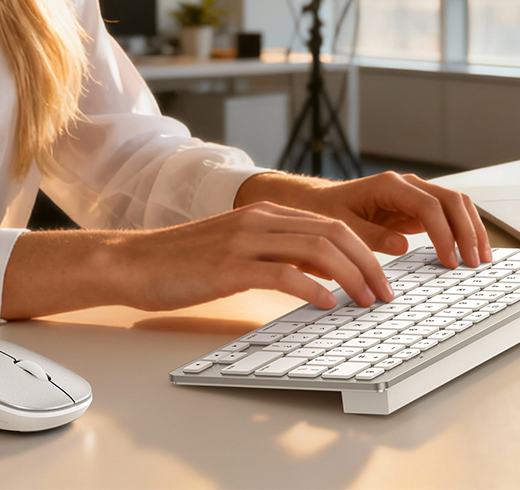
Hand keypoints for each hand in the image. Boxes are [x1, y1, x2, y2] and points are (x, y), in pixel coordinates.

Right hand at [0, 202, 394, 318]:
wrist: (133, 262)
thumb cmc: (184, 263)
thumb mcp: (240, 253)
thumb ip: (280, 257)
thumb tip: (325, 278)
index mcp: (266, 214)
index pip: (332, 225)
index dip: (366, 250)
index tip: (384, 278)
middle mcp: (261, 220)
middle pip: (334, 234)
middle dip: (369, 264)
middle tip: (386, 294)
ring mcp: (245, 240)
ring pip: (317, 249)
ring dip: (350, 277)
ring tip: (365, 302)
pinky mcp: (229, 265)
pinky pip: (284, 272)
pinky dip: (313, 288)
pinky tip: (326, 305)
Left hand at [236, 171, 492, 268]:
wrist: (318, 202)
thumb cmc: (327, 212)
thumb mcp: (342, 227)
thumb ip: (371, 236)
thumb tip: (402, 246)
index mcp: (390, 185)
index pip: (429, 206)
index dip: (444, 234)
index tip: (450, 260)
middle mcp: (408, 185)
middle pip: (452, 200)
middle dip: (468, 231)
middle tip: (474, 262)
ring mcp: (416, 195)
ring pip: (456, 205)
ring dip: (472, 229)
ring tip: (481, 258)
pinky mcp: (417, 208)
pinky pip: (448, 216)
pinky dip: (462, 231)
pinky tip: (469, 251)